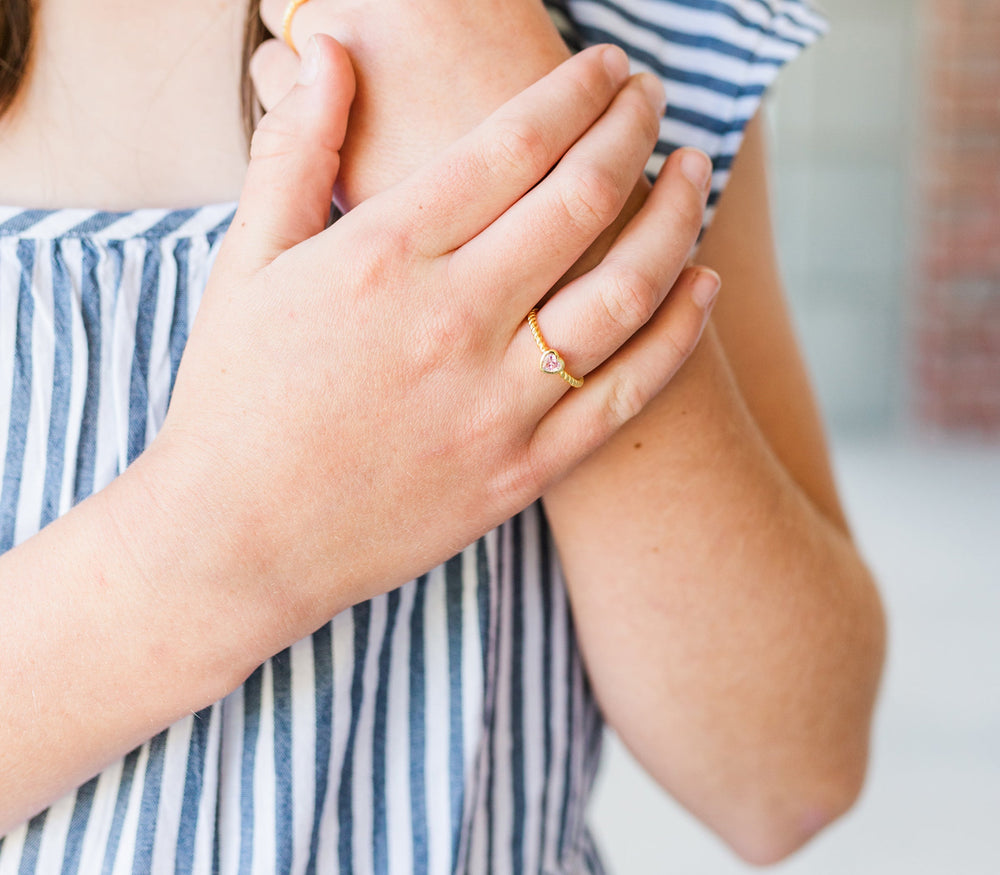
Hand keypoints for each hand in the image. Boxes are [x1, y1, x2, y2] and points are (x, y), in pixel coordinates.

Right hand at [145, 38, 713, 646]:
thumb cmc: (233, 399)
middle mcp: (453, 321)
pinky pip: (627, 392)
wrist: (239, 540)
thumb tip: (328, 49)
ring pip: (626, 289)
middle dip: (631, 129)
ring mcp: (497, 403)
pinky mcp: (524, 468)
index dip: (575, 92)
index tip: (605, 67)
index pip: (513, 144)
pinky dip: (679, 331)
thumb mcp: (245, 264)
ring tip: (692, 173)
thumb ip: (293, 151)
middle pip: (582, 199)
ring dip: (676, 216)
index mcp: (383, 258)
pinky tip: (703, 283)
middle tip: (651, 97)